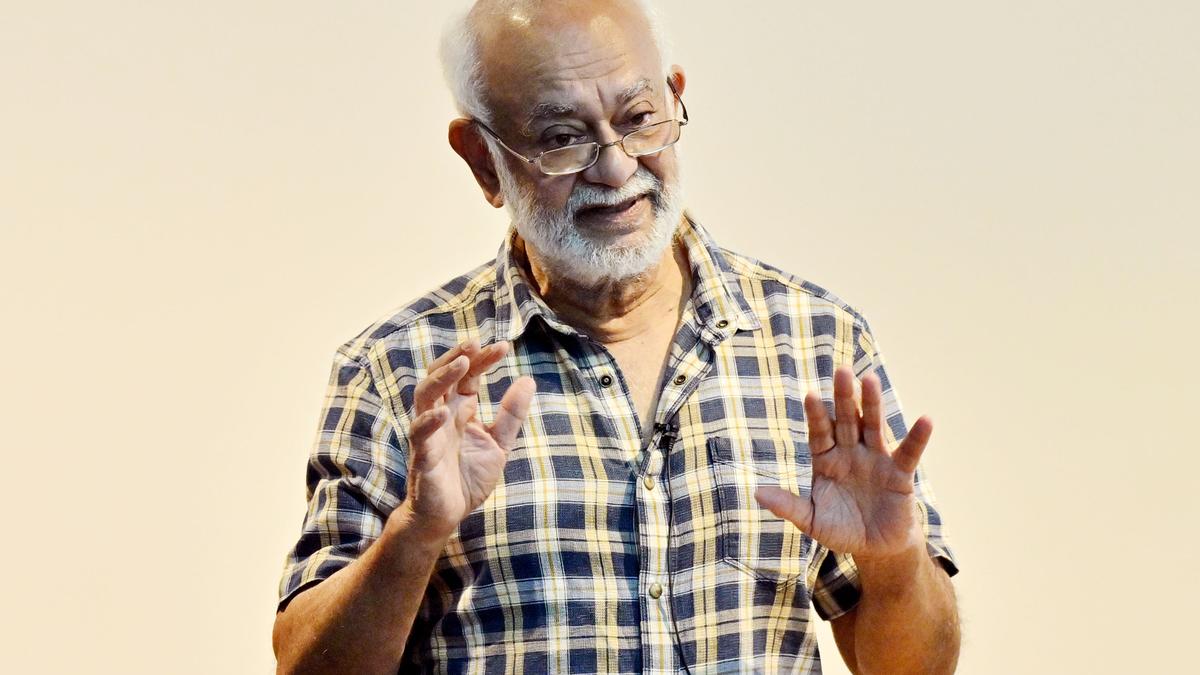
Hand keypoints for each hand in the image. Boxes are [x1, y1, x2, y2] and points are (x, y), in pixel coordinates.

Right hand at [400, 339, 535, 537]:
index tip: (503, 347)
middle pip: (442, 376)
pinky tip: (444, 413)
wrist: (447, 516)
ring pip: (425, 395)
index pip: (468, 376)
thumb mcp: (499, 444)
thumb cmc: (468, 478)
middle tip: (476, 343)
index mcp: (459, 410)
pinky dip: (429, 422)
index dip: (482, 360)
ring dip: (441, 378)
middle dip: (457, 357)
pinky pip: (419, 434)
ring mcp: (429, 434)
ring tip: (461, 364)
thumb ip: (510, 415)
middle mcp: (441, 416)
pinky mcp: (422, 456)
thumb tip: (527, 380)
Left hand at [755, 365, 930, 559]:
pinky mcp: (899, 474)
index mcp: (826, 460)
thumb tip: (757, 493)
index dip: (817, 415)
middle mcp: (850, 453)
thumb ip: (789, 506)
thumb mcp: (811, 521)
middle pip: (847, 420)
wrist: (875, 549)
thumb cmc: (841, 530)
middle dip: (844, 397)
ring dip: (873, 404)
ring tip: (870, 379)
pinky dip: (918, 437)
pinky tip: (926, 420)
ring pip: (873, 426)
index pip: (819, 432)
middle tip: (842, 370)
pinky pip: (908, 453)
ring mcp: (876, 460)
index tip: (811, 395)